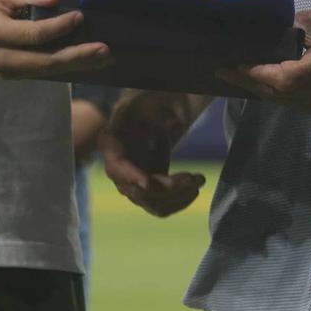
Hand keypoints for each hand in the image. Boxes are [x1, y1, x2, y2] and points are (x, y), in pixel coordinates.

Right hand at [0, 0, 110, 78]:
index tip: (79, 17)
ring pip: (43, 72)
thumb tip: (56, 0)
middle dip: (76, 57)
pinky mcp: (7, 76)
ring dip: (74, 66)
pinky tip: (79, 61)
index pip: (33, 35)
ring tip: (100, 59)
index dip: (59, 27)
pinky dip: (59, 67)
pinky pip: (37, 73)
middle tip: (103, 51)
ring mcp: (2, 71)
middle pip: (44, 62)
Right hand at [101, 91, 207, 215]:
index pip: (117, 168)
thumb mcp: (142, 101)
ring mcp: (133, 187)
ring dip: (179, 196)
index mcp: (112, 147)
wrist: (148, 120)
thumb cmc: (144, 107)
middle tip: (194, 177)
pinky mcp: (148, 195)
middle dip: (170, 187)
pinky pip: (163, 208)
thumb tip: (175, 123)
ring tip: (199, 179)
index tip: (146, 183)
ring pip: (155, 204)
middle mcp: (119, 174)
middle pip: (141, 191)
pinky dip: (181, 201)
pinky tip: (195, 188)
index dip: (131, 176)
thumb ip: (152, 110)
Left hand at [216, 7, 310, 116]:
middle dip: (248, 83)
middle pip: (276, 94)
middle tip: (222, 71)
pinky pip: (292, 102)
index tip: (229, 66)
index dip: (252, 75)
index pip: (279, 80)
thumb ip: (284, 33)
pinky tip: (258, 82)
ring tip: (235, 75)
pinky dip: (274, 92)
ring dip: (258, 89)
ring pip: (282, 101)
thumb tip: (255, 38)